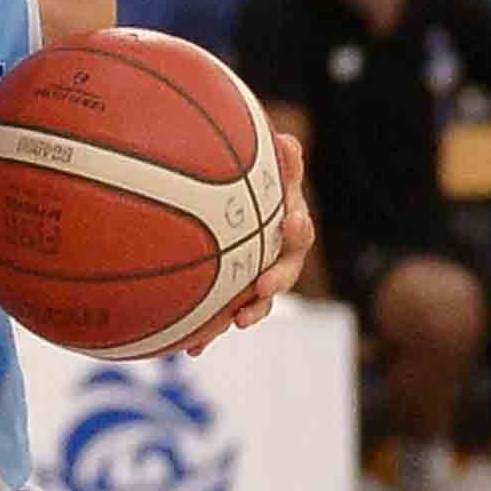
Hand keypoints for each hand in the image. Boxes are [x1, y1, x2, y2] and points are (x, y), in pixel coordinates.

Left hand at [174, 131, 315, 355]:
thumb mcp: (263, 174)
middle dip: (277, 279)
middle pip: (284, 272)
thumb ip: (277, 163)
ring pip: (258, 302)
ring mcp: (255, 283)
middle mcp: (276, 259)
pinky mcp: (232, 301)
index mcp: (286, 230)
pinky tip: (192, 350)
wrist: (225, 216)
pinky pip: (222, 319)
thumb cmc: (250, 189)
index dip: (297, 228)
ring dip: (252, 312)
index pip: (298, 230)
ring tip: (240, 321)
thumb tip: (287, 140)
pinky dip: (210, 335)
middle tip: (265, 284)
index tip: (291, 222)